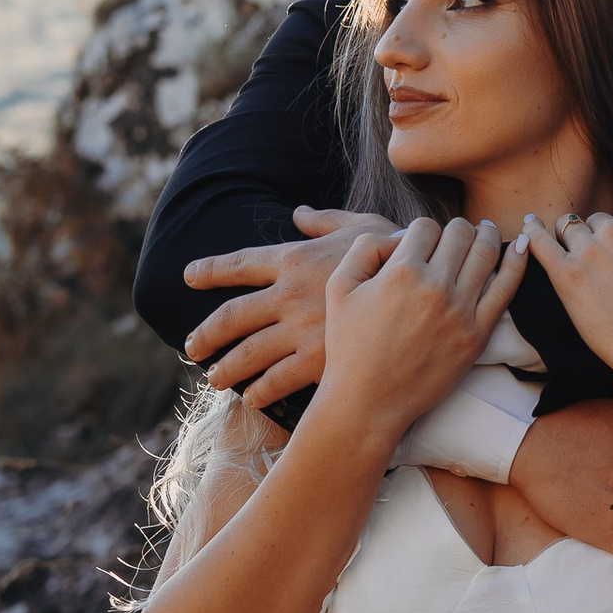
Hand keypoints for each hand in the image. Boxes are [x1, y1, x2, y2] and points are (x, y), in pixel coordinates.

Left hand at [184, 206, 394, 405]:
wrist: (423, 290)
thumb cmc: (397, 252)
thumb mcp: (362, 226)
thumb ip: (326, 221)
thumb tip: (299, 214)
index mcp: (294, 258)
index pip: (238, 264)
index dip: (209, 270)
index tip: (188, 277)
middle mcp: (288, 294)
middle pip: (232, 317)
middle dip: (207, 334)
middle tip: (192, 347)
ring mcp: (300, 330)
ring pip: (248, 354)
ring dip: (227, 369)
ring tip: (216, 379)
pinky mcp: (318, 360)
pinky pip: (278, 381)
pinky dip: (261, 392)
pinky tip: (253, 399)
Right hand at [319, 217, 529, 446]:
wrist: (369, 401)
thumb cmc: (350, 346)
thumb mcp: (339, 286)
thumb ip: (365, 248)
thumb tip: (401, 236)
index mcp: (401, 272)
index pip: (425, 227)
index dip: (422, 230)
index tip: (420, 243)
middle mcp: (435, 287)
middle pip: (460, 233)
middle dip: (457, 228)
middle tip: (457, 233)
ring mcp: (461, 311)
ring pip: (487, 253)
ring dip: (488, 236)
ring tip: (487, 231)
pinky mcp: (478, 335)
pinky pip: (506, 290)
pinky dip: (518, 263)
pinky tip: (523, 247)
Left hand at [521, 197, 612, 376]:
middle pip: (598, 220)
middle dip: (602, 237)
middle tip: (611, 268)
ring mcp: (587, 252)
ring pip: (569, 227)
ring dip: (571, 237)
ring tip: (575, 254)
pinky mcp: (566, 276)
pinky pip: (540, 242)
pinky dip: (533, 231)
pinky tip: (529, 225)